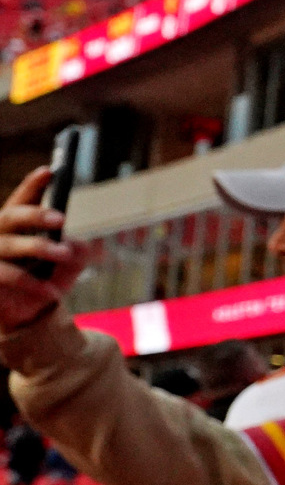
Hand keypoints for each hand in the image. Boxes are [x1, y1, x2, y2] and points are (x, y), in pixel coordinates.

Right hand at [0, 168, 85, 329]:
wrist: (32, 313)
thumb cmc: (49, 277)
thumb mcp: (70, 263)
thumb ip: (76, 249)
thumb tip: (75, 243)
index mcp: (18, 224)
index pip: (23, 198)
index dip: (33, 184)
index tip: (50, 171)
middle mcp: (0, 234)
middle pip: (11, 215)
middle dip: (35, 214)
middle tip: (62, 218)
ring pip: (8, 244)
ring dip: (37, 246)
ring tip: (64, 253)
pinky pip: (4, 275)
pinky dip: (31, 283)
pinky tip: (52, 291)